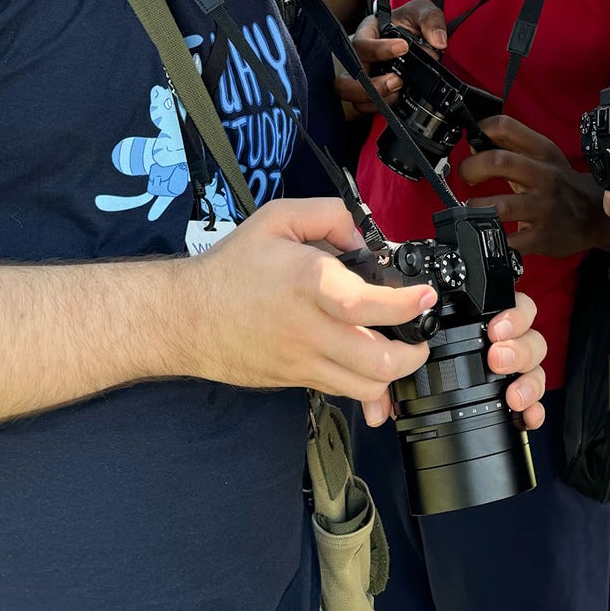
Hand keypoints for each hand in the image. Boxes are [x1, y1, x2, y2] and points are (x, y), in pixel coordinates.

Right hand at [179, 198, 436, 407]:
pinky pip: (341, 394)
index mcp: (308, 284)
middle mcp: (310, 329)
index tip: (424, 296)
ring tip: (404, 353)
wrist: (185, 317)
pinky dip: (366, 392)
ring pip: (364, 387)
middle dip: (413, 353)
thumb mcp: (279, 219)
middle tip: (421, 334)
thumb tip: (365, 237)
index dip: (405, 304)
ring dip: (394, 375)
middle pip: (377, 361)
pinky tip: (377, 384)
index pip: (367, 304)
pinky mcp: (295, 381)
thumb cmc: (232, 267)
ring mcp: (303, 362)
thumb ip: (330, 216)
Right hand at [339, 0, 448, 114]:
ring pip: (348, 93)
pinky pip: (361, 105)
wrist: (409, 38)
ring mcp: (359, 76)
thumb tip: (438, 41)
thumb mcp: (421, 12)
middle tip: (397, 81)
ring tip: (397, 92)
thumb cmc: (408, 23)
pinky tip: (394, 99)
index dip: (379, 48)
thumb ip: (431, 20)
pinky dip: (375, 107)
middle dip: (370, 84)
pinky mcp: (367, 92)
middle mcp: (358, 55)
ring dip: (372, 98)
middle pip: (346, 75)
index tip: (403, 47)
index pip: (362, 42)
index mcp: (368, 32)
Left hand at [361, 291, 547, 430]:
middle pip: (529, 336)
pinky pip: (535, 401)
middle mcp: (502, 343)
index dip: (511, 314)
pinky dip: (535, 410)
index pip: (510, 305)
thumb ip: (392, 370)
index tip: (494, 329)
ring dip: (528, 378)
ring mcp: (513, 371)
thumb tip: (379, 404)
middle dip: (519, 346)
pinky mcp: (517, 398)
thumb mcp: (403, 358)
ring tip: (512, 393)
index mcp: (477, 323)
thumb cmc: (419, 365)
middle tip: (497, 358)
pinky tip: (526, 417)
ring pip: (536, 366)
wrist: (429, 406)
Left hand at [460, 115, 609, 257]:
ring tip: (472, 208)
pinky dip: (492, 237)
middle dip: (471, 168)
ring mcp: (543, 207)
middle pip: (498, 162)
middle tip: (466, 176)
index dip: (480, 130)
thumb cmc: (560, 183)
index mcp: (542, 152)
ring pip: (499, 205)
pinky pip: (509, 240)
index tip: (471, 141)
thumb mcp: (542, 157)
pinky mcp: (541, 236)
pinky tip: (487, 232)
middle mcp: (544, 176)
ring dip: (476, 206)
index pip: (506, 127)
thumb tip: (475, 142)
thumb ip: (511, 146)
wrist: (594, 215)